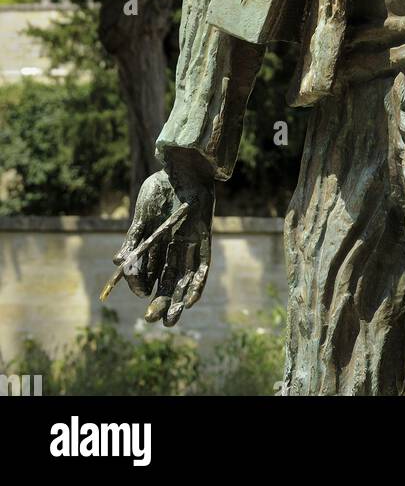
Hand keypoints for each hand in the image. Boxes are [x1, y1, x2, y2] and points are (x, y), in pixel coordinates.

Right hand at [113, 153, 214, 325]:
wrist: (182, 166)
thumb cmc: (160, 188)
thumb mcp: (142, 215)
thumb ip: (133, 239)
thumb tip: (117, 263)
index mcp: (155, 243)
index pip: (148, 273)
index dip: (142, 285)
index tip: (139, 293)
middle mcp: (173, 247)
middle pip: (168, 280)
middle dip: (160, 302)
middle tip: (152, 321)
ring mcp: (190, 242)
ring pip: (185, 277)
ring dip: (179, 299)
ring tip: (171, 321)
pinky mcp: (204, 236)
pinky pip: (203, 263)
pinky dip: (198, 282)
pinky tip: (193, 300)